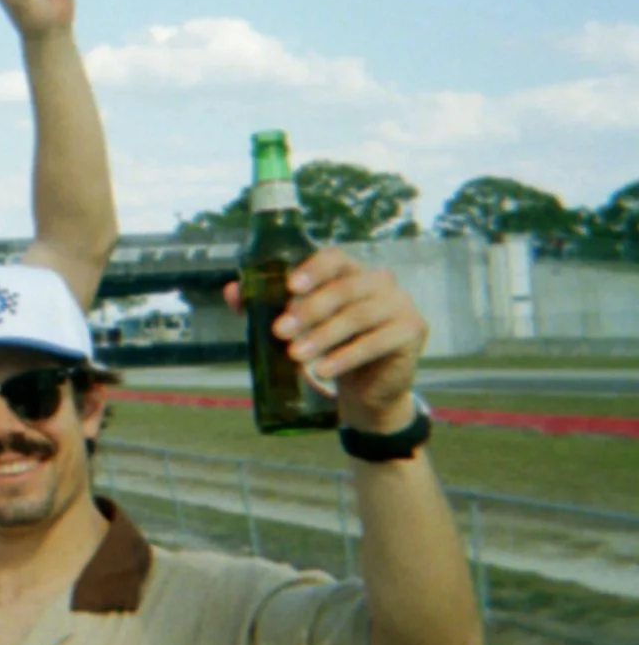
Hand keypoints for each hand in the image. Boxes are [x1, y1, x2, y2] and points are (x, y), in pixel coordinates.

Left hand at [222, 248, 426, 432]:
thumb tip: (231, 291)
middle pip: (344, 289)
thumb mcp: (298, 326)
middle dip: (309, 311)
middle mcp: (380, 281)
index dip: (313, 269)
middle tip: (279, 332)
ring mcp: (400, 303)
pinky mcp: (412, 330)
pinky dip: (347, 356)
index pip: (334, 257)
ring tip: (296, 356)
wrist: (368, 386)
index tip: (289, 287)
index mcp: (352, 271)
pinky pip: (377, 341)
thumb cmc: (330, 345)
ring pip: (359, 316)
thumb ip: (264, 306)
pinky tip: (324, 370)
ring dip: (323, 336)